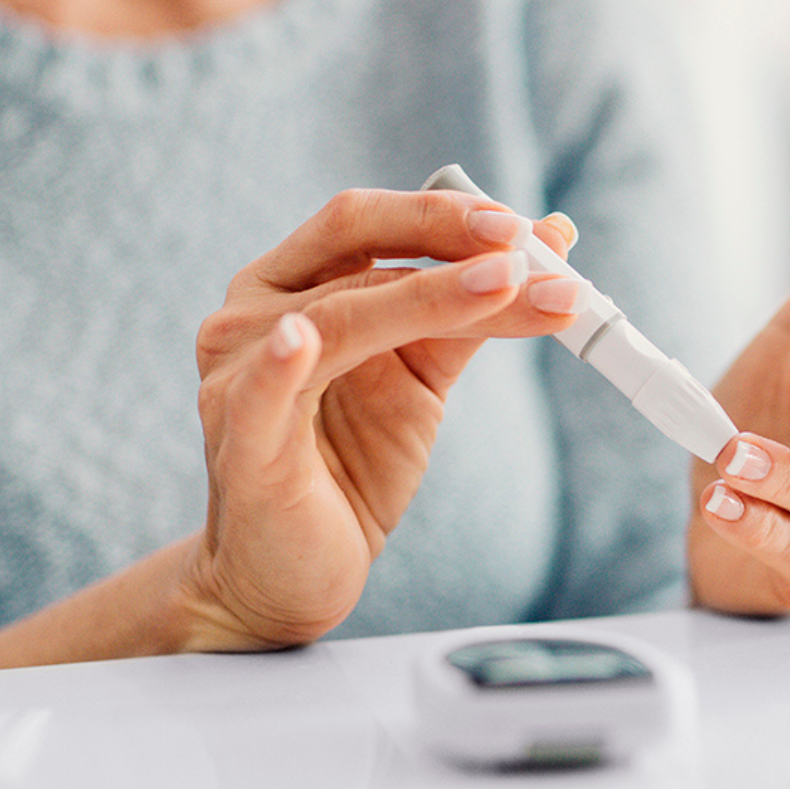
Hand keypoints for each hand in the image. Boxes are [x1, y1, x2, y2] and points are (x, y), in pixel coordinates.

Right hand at [178, 188, 582, 650]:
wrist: (294, 575)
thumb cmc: (350, 466)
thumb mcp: (422, 379)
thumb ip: (473, 313)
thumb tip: (552, 243)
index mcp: (290, 286)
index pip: (364, 222)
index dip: (442, 214)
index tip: (521, 226)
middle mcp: (252, 316)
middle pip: (354, 252)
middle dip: (444, 239)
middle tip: (521, 247)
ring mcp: (236, 376)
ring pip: (340, 317)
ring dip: (430, 298)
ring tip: (506, 286)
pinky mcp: (242, 443)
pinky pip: (262, 393)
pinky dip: (282, 362)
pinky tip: (302, 340)